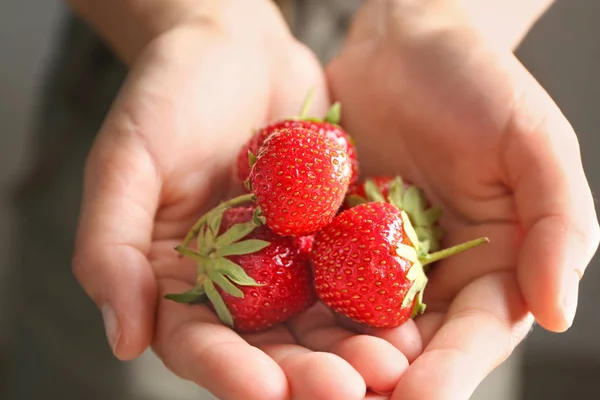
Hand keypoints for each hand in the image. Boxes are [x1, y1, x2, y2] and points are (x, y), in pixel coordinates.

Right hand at [72, 2, 411, 398]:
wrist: (232, 45)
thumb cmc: (165, 95)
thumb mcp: (126, 162)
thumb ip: (110, 247)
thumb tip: (122, 339)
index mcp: (179, 276)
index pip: (198, 342)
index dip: (228, 370)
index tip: (264, 389)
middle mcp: (237, 279)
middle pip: (269, 346)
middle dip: (305, 373)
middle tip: (346, 391)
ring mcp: (287, 259)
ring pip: (320, 320)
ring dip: (352, 349)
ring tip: (389, 366)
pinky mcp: (329, 232)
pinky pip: (356, 269)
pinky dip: (380, 297)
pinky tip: (410, 316)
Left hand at [326, 1, 599, 397]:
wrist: (402, 44)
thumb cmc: (479, 85)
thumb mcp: (534, 144)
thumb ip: (557, 224)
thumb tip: (557, 310)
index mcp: (486, 271)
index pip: (472, 336)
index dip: (449, 371)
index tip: (418, 397)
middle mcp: (425, 279)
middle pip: (405, 348)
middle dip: (377, 378)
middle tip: (345, 394)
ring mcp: (368, 263)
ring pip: (348, 325)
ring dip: (326, 357)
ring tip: (302, 378)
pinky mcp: (321, 240)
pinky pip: (304, 279)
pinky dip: (289, 306)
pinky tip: (266, 327)